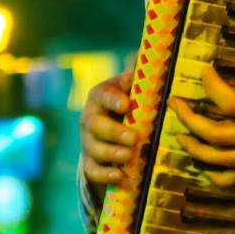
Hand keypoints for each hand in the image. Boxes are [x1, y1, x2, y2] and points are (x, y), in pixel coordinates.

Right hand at [79, 65, 136, 186]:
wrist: (108, 128)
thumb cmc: (126, 103)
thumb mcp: (130, 88)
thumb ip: (138, 76)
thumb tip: (147, 56)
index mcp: (99, 96)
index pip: (103, 95)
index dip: (113, 100)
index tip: (127, 105)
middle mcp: (89, 118)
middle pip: (96, 125)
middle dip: (115, 132)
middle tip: (134, 138)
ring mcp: (87, 141)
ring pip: (94, 149)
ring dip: (112, 154)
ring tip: (130, 156)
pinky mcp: (90, 162)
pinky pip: (93, 171)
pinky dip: (106, 175)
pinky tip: (120, 177)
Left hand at [169, 2, 234, 186]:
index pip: (232, 103)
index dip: (212, 87)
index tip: (205, 70)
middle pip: (216, 136)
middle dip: (189, 120)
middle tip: (174, 103)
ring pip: (221, 161)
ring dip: (195, 148)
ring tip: (181, 132)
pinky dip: (215, 175)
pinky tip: (203, 163)